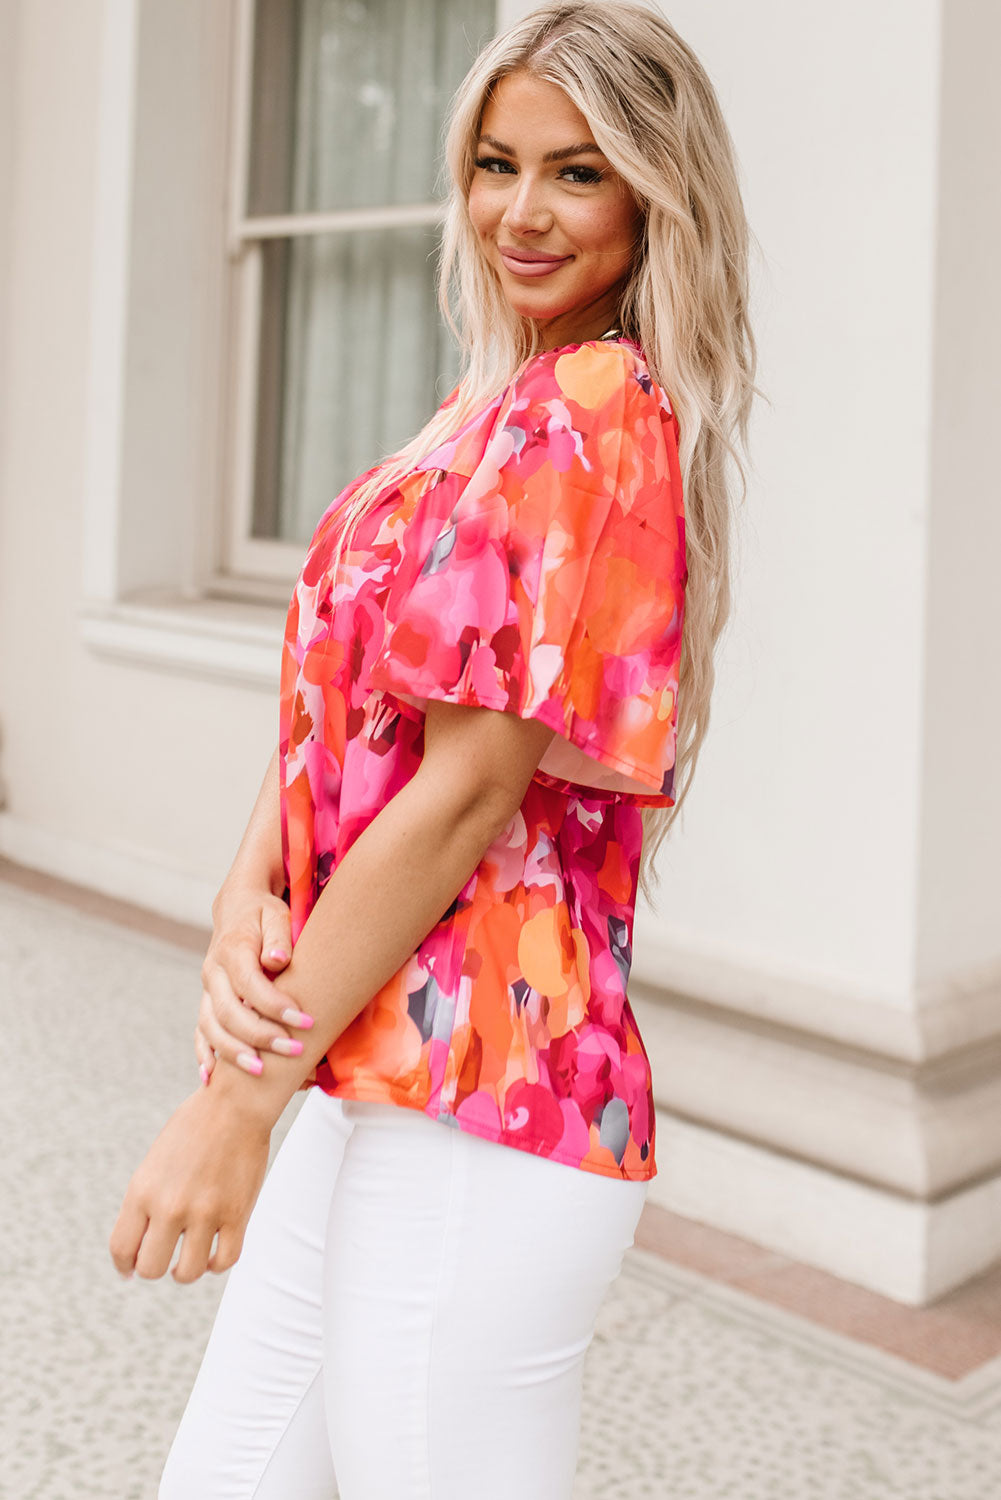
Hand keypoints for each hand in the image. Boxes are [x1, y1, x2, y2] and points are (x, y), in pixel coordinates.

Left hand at [108, 1084, 270, 1282]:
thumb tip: (140, 1244)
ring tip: (189, 1260)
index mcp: (143, 1190)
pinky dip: (217, 1265)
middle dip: (154, 1268)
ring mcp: (205, 1212)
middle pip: (150, 1268)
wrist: (236, 1103)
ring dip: (186, 1271)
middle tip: (164, 1258)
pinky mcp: (237, 1214)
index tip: (130, 1270)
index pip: (122, 1249)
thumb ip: (146, 1200)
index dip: (124, 1266)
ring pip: (188, 1272)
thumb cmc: (194, 1127)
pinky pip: (225, 1261)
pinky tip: (213, 1254)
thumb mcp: (156, 1162)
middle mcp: (170, 1206)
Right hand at [196, 886, 315, 1083]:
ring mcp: (207, 990)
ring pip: (211, 1027)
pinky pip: (200, 1032)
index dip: (275, 1006)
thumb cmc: (264, 913)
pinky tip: (211, 1078)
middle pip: (229, 1011)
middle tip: (293, 1050)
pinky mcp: (207, 1002)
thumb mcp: (276, 915)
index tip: (305, 1022)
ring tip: (260, 1072)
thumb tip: (278, 960)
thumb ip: (278, 936)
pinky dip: (204, 1054)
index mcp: (232, 950)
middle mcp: (213, 973)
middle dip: (260, 1035)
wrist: (237, 908)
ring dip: (233, 1052)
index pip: (251, 984)